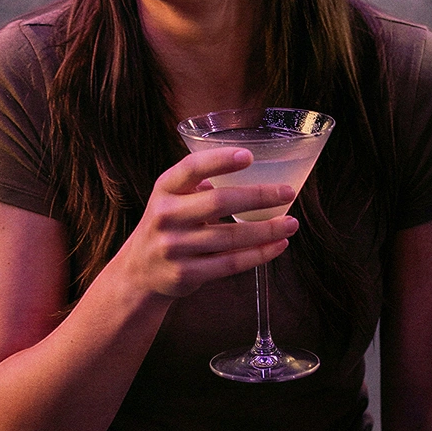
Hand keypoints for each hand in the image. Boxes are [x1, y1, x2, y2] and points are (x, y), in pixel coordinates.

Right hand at [108, 148, 297, 300]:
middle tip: (287, 192)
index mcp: (165, 188)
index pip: (192, 168)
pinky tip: (277, 245)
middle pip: (219, 202)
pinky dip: (258, 254)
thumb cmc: (168, 225)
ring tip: (292, 223)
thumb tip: (253, 170)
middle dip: (258, 196)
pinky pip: (230, 263)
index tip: (249, 156)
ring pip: (231, 237)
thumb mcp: (173, 197)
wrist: (139, 272)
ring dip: (266, 230)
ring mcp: (175, 246)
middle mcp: (166, 215)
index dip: (220, 160)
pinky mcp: (186, 274)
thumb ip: (201, 183)